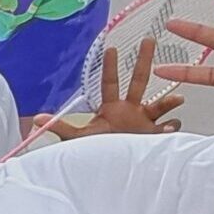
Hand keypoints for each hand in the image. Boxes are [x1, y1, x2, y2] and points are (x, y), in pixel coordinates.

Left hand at [35, 36, 184, 142]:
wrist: (111, 173)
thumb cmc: (96, 151)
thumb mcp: (77, 139)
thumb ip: (60, 127)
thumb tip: (36, 119)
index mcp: (112, 108)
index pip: (110, 83)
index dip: (110, 67)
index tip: (111, 48)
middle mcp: (130, 110)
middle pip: (139, 81)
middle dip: (143, 61)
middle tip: (149, 40)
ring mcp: (145, 122)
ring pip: (160, 105)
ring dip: (169, 101)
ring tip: (177, 99)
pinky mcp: (155, 135)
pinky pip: (168, 128)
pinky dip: (170, 128)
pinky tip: (169, 130)